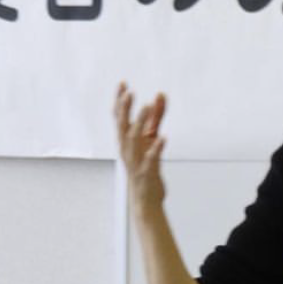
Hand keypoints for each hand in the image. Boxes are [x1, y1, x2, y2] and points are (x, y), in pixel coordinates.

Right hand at [114, 82, 166, 213]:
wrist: (145, 199)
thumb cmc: (146, 167)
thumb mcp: (151, 138)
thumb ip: (156, 117)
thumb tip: (160, 94)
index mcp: (126, 141)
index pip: (119, 118)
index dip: (119, 101)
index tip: (123, 84)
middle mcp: (127, 150)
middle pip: (123, 127)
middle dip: (125, 109)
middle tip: (129, 93)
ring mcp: (136, 161)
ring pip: (134, 141)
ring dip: (139, 123)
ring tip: (147, 106)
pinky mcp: (147, 173)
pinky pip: (150, 160)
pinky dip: (155, 149)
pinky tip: (162, 138)